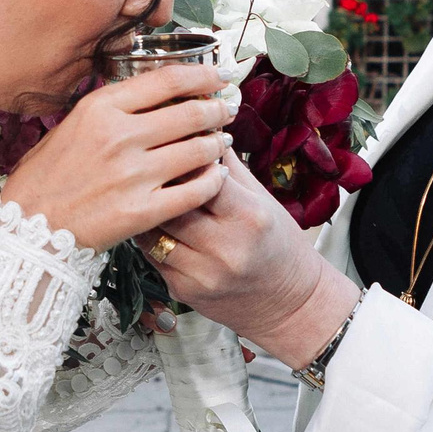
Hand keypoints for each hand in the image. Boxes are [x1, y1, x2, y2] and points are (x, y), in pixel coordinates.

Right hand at [0, 64, 232, 252]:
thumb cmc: (44, 179)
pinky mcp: (141, 210)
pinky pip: (194, 191)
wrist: (28, 230)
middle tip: (227, 108)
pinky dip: (212, 180)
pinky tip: (216, 177)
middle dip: (216, 108)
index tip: (218, 75)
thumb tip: (150, 95)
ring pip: (197, 149)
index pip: (166, 79)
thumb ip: (108, 110)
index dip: (202, 75)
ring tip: (222, 141)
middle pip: (189, 112)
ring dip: (217, 143)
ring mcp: (132, 174)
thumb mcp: (69, 127)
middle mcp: (119, 136)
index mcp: (99, 108)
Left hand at [149, 155, 359, 368]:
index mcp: (250, 217)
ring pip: (153, 229)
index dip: (186, 157)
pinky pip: (151, 254)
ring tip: (144, 193)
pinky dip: (150, 234)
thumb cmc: (278, 245)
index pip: (203, 176)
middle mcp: (225, 248)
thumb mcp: (263, 200)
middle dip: (160, 181)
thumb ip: (230, 168)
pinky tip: (154, 223)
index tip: (176, 144)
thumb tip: (203, 128)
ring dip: (146, 209)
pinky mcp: (183, 290)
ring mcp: (201, 273)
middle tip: (149, 164)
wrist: (287, 303)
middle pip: (171, 202)